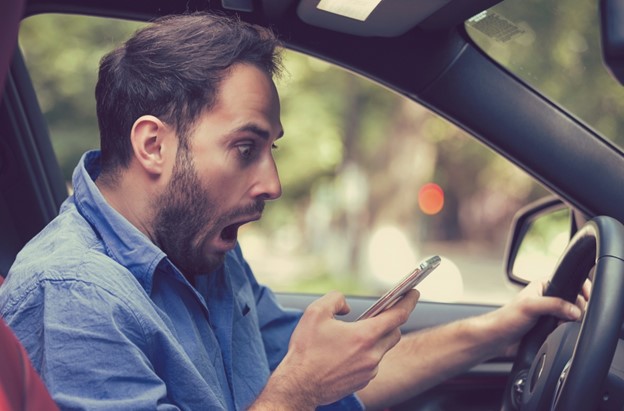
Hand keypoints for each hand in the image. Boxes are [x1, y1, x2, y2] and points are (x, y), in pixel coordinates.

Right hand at [253, 289, 418, 408]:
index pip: (398, 315)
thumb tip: (347, 307)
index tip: (413, 292)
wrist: (299, 385)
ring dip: (376, 338)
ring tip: (358, 332)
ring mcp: (369, 370)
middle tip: (384, 311)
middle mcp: (372, 354)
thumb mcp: (315, 312)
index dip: (408, 301)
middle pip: (394, 332)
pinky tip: (349, 350)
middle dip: (392, 320)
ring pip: (383, 348)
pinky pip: (372, 362)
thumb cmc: (306, 350)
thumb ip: (335, 299)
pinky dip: (367, 353)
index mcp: (364, 336)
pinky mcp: (363, 381)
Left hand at [485, 280, 587, 356]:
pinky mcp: (551, 327)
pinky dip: (566, 331)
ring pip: (572, 316)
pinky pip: (566, 328)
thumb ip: (553, 305)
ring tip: (558, 326)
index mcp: (543, 285)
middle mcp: (549, 298)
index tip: (586, 298)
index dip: (581, 289)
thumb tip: (574, 310)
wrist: (498, 339)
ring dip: (570, 322)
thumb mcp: (530, 307)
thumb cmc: (506, 318)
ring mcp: (551, 313)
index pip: (570, 282)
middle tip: (566, 317)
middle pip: (575, 301)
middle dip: (576, 310)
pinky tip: (557, 333)